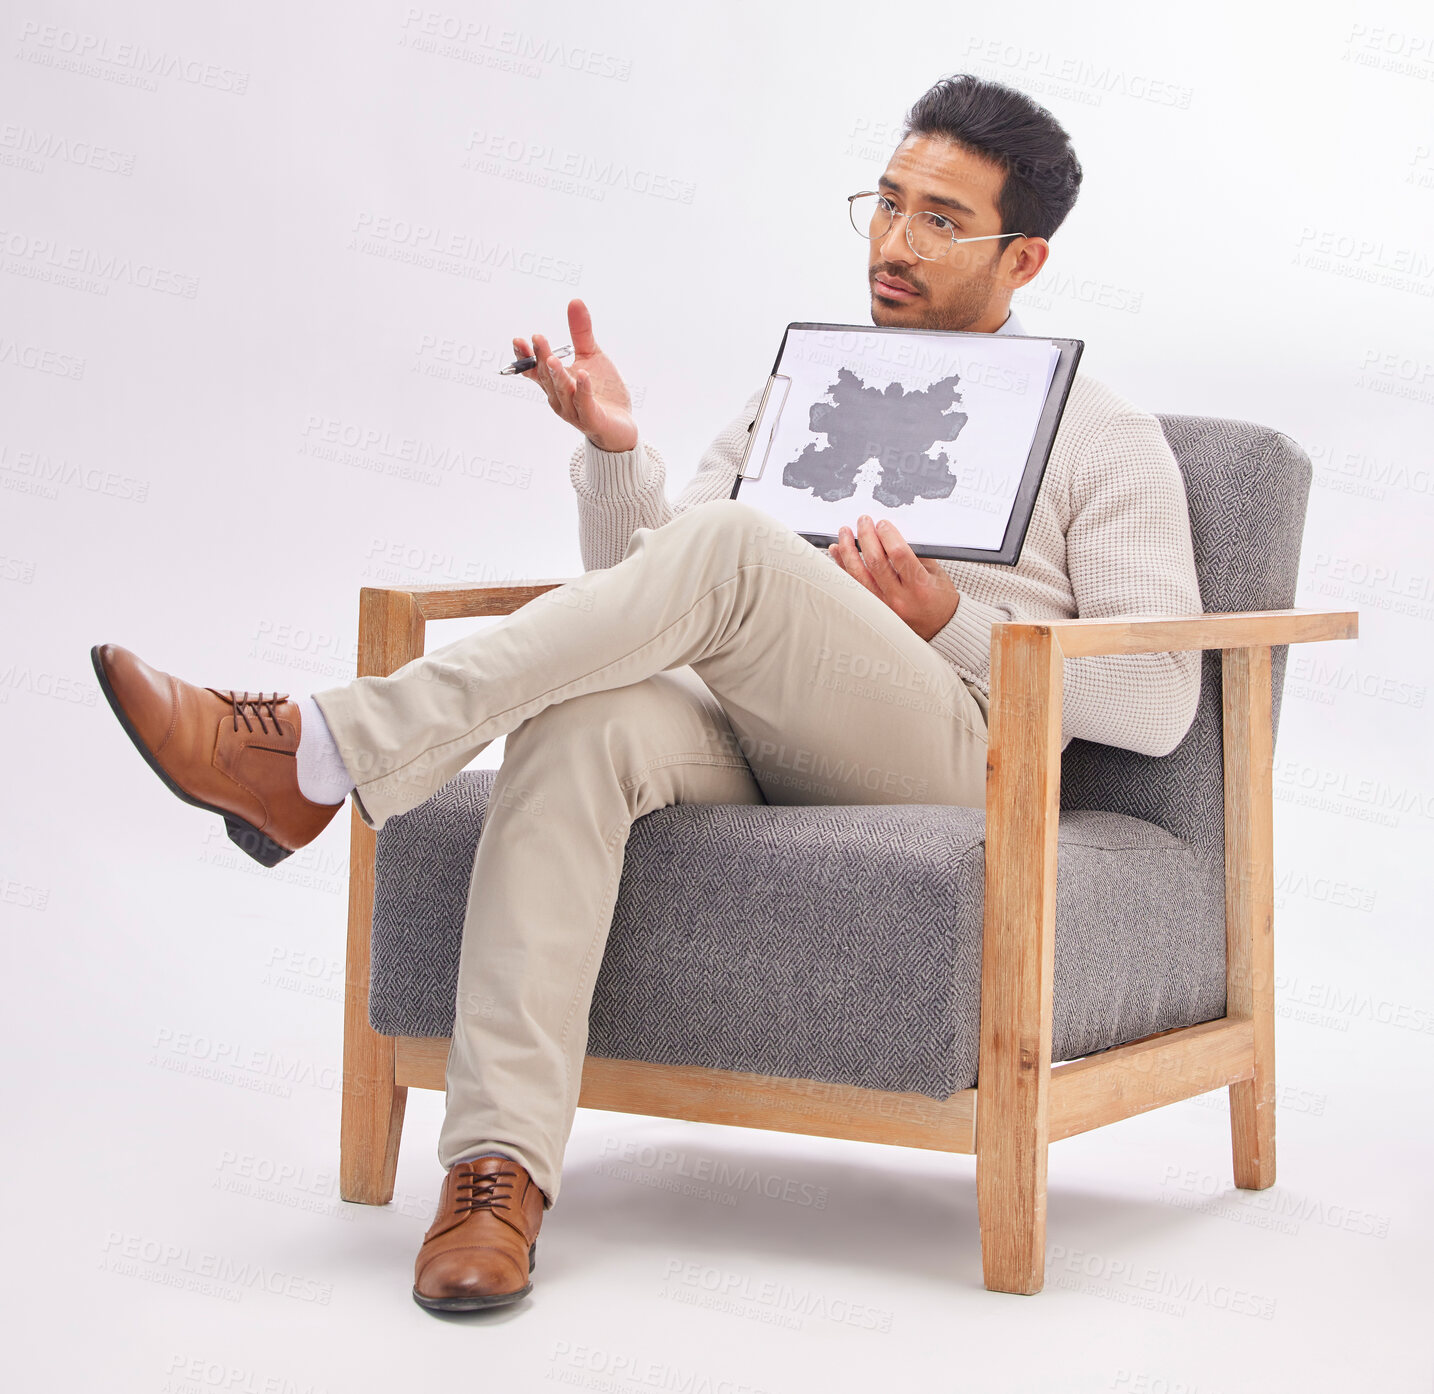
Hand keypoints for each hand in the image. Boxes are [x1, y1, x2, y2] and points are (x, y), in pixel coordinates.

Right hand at [513, 297, 637, 452]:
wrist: (621, 425)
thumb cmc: (602, 391)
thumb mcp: (591, 356)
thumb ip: (581, 332)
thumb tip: (575, 301)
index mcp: (555, 382)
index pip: (534, 370)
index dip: (525, 357)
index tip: (519, 340)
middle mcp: (559, 398)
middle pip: (547, 377)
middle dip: (542, 358)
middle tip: (538, 339)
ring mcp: (573, 410)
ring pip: (562, 391)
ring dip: (557, 375)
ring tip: (553, 359)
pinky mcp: (591, 419)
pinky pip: (585, 403)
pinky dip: (582, 390)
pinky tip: (582, 375)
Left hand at [828, 514, 960, 640]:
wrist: (939, 626)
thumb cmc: (939, 597)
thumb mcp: (935, 572)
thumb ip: (914, 553)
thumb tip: (889, 533)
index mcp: (919, 586)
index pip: (899, 554)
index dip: (887, 535)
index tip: (882, 524)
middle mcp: (899, 598)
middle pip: (875, 562)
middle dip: (866, 537)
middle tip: (863, 521)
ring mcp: (883, 606)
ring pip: (858, 575)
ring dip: (848, 551)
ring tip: (845, 533)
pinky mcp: (873, 609)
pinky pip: (854, 585)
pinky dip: (843, 567)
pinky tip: (838, 552)